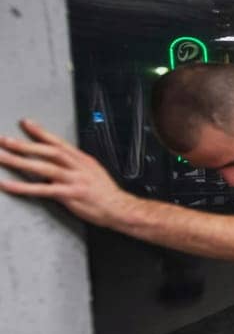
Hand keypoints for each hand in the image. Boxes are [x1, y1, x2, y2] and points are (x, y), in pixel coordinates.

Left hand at [0, 119, 134, 227]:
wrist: (122, 209)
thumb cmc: (106, 195)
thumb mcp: (93, 173)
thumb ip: (74, 167)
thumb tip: (56, 163)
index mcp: (83, 161)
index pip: (59, 142)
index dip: (41, 132)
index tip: (26, 123)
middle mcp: (78, 168)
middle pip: (48, 152)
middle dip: (24, 145)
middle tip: (4, 140)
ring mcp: (74, 181)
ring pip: (43, 167)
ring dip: (19, 161)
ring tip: (2, 156)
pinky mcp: (70, 195)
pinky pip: (42, 190)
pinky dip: (23, 187)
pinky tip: (8, 184)